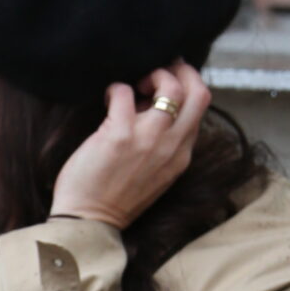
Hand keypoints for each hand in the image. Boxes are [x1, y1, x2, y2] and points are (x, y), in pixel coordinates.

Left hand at [48, 61, 210, 229]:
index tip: (168, 81)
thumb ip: (162, 142)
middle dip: (182, 70)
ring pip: (172, 86)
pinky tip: (109, 97)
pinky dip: (116, 87)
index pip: (200, 107)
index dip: (186, 86)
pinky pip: (124, 92)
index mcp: (182, 155)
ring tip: (136, 83)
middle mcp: (172, 145)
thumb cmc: (115, 197)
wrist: (89, 221)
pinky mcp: (119, 134)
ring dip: (154, 73)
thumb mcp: (155, 173)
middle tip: (160, 69)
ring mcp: (148, 139)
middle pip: (199, 92)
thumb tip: (150, 105)